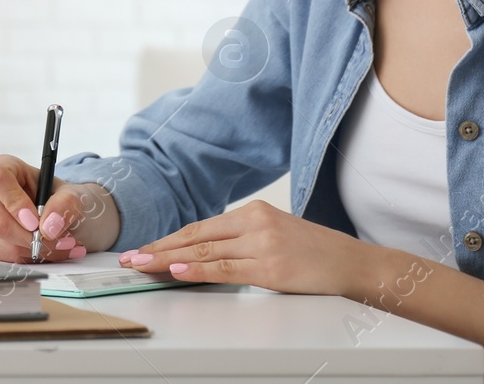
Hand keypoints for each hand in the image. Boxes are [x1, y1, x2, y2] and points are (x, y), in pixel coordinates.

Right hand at [0, 154, 118, 262]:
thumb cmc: (58, 198)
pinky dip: (28, 257)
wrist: (57, 214)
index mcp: (4, 166)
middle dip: (31, 237)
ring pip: (1, 240)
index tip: (35, 221)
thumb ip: (64, 204)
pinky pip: (2, 254)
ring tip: (62, 246)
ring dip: (34, 249)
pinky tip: (46, 251)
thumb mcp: (70, 194)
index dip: (15, 203)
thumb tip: (49, 226)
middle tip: (60, 241)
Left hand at [117, 200, 363, 293]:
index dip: (168, 238)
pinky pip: (226, 269)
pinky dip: (199, 270)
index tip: (144, 248)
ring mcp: (262, 244)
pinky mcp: (270, 267)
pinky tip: (177, 271)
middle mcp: (254, 222)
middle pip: (196, 236)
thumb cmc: (314, 253)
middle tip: (130, 258)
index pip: (200, 227)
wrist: (352, 263)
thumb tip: (200, 256)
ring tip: (142, 266)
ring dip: (168, 260)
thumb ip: (240, 242)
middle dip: (158, 248)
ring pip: (205, 252)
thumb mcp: (274, 235)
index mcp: (253, 212)